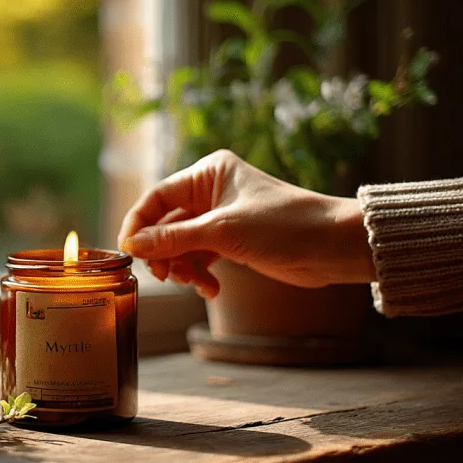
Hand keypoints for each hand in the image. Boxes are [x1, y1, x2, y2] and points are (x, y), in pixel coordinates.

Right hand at [117, 150, 374, 296]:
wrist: (332, 247)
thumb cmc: (284, 226)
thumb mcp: (222, 232)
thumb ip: (173, 239)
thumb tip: (132, 245)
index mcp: (209, 173)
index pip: (157, 197)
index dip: (139, 223)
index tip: (129, 251)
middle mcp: (212, 191)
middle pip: (166, 223)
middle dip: (163, 251)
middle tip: (164, 275)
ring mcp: (221, 217)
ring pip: (181, 244)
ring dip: (182, 266)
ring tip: (195, 283)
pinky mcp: (232, 241)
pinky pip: (200, 257)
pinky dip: (199, 273)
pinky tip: (210, 289)